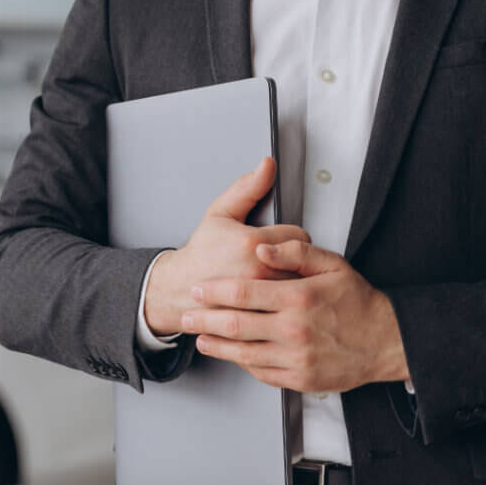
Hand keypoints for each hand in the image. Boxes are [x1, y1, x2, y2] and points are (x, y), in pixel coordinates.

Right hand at [144, 157, 310, 335]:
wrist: (181, 289)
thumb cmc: (202, 253)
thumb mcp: (221, 212)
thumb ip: (248, 187)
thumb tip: (267, 166)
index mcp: (252, 244)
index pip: (300, 236)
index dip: (292, 236)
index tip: (283, 239)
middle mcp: (259, 273)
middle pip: (304, 263)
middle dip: (295, 259)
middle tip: (280, 257)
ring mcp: (260, 300)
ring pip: (300, 287)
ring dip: (294, 282)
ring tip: (278, 276)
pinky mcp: (260, 318)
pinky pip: (288, 309)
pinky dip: (286, 304)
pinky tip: (276, 298)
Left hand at [179, 239, 409, 392]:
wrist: (385, 341)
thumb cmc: (357, 301)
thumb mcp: (331, 263)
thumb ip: (294, 252)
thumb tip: (263, 246)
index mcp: (298, 298)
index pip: (244, 293)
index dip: (216, 291)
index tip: (199, 288)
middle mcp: (294, 330)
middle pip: (237, 324)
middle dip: (206, 318)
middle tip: (187, 314)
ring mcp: (297, 359)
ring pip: (244, 353)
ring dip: (217, 345)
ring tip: (200, 337)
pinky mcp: (300, 379)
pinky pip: (262, 372)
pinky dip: (243, 362)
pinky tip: (232, 354)